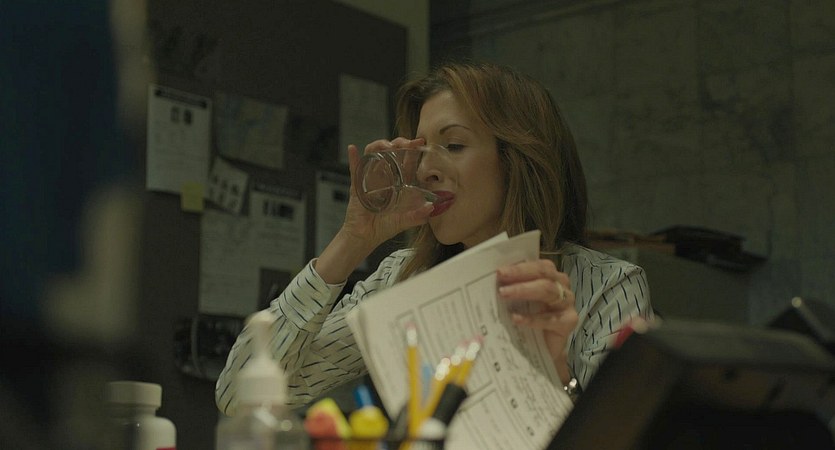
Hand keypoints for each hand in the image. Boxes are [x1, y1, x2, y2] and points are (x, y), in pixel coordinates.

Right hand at [340, 137, 433, 248]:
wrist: (364, 237)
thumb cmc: (383, 228)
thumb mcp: (403, 222)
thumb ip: (416, 216)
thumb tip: (430, 208)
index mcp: (398, 183)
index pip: (406, 161)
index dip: (412, 150)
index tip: (420, 142)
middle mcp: (385, 177)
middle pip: (391, 152)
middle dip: (398, 143)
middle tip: (406, 143)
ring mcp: (370, 179)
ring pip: (373, 154)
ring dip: (379, 145)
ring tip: (386, 145)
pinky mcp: (357, 185)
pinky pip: (354, 169)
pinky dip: (353, 158)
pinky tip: (353, 149)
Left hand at [497, 259, 577, 383]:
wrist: (544, 350)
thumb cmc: (529, 321)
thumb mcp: (518, 302)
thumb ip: (510, 289)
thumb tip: (489, 280)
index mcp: (550, 276)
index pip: (537, 265)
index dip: (519, 266)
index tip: (499, 270)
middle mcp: (561, 286)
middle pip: (544, 273)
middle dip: (520, 273)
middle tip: (501, 276)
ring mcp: (567, 303)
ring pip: (547, 290)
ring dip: (524, 290)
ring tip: (504, 294)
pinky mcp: (568, 321)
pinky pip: (550, 318)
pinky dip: (532, 318)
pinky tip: (516, 319)